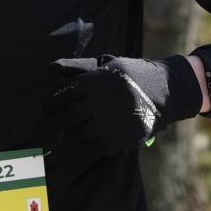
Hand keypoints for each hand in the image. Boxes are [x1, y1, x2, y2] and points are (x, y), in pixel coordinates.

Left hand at [43, 55, 203, 156]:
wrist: (166, 90)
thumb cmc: (131, 75)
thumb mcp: (107, 65)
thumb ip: (78, 68)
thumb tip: (50, 67)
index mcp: (97, 80)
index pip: (63, 94)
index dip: (49, 102)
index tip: (45, 107)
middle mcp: (103, 101)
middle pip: (68, 116)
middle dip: (52, 122)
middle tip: (46, 125)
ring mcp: (113, 122)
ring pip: (79, 133)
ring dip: (69, 133)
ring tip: (68, 130)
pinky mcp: (121, 138)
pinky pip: (95, 146)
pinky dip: (87, 143)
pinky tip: (87, 137)